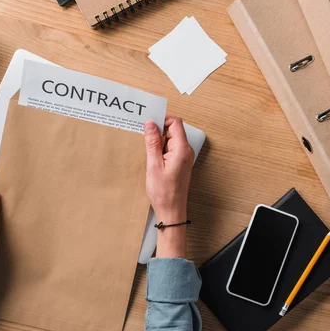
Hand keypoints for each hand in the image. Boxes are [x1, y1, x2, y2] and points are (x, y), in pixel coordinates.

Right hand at [144, 116, 193, 257]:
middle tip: (143, 132)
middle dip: (159, 128)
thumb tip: (150, 124)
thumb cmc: (163, 192)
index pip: (175, 123)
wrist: (172, 211)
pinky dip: (161, 147)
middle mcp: (186, 151)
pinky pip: (171, 148)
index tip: (148, 121)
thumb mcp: (154, 165)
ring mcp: (184, 157)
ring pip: (171, 139)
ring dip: (158, 138)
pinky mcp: (180, 163)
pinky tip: (151, 154)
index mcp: (182, 150)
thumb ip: (152, 143)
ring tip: (145, 145)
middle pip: (174, 129)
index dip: (162, 119)